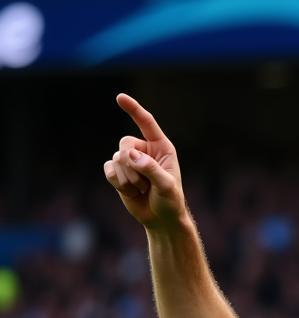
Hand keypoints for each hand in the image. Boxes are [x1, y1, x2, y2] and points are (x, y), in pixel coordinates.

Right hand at [103, 94, 186, 229]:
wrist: (161, 219)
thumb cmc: (170, 202)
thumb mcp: (166, 186)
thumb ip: (150, 169)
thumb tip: (129, 154)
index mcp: (161, 147)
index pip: (146, 123)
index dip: (133, 109)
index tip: (120, 97)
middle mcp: (144, 150)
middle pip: (125, 143)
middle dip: (132, 164)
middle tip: (145, 183)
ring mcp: (130, 161)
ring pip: (116, 158)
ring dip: (128, 179)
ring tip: (142, 190)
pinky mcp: (119, 173)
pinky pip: (108, 169)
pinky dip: (119, 183)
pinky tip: (130, 192)